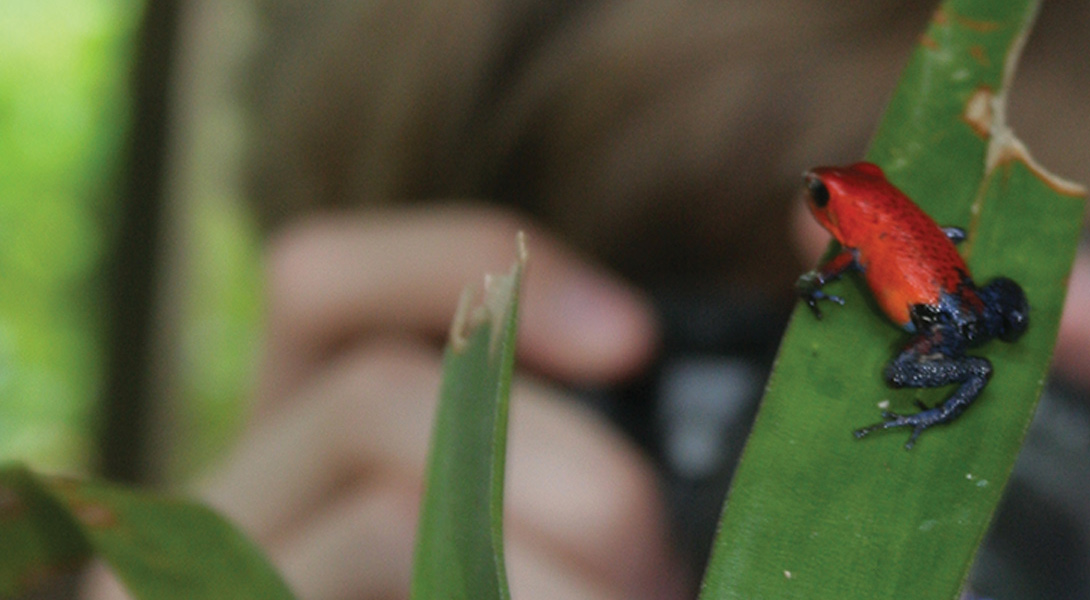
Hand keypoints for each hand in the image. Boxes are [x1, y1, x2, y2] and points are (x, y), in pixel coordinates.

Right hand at [92, 207, 683, 599]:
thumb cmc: (507, 596)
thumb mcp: (515, 560)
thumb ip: (552, 505)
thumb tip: (658, 440)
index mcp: (292, 461)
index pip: (321, 286)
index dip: (467, 267)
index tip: (633, 339)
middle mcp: (213, 518)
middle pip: (372, 399)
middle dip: (564, 472)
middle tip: (654, 562)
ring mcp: (201, 594)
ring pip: (382, 516)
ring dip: (546, 572)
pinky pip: (378, 568)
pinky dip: (500, 593)